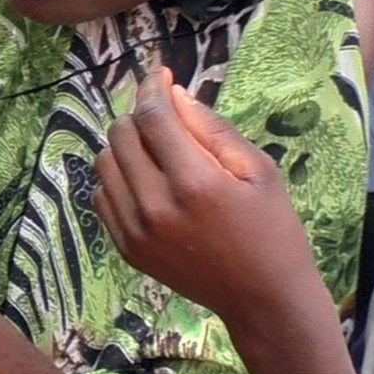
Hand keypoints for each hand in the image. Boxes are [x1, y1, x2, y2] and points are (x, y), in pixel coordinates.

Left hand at [92, 70, 320, 327]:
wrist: (262, 298)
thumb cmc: (271, 228)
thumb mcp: (257, 170)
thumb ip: (211, 129)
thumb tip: (173, 94)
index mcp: (194, 183)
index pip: (152, 117)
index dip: (153, 87)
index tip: (160, 74)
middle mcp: (155, 206)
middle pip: (121, 135)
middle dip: (140, 114)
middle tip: (165, 114)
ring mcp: (134, 231)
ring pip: (104, 162)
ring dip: (125, 144)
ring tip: (157, 148)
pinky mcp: (126, 248)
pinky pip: (102, 195)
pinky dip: (118, 178)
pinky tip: (147, 180)